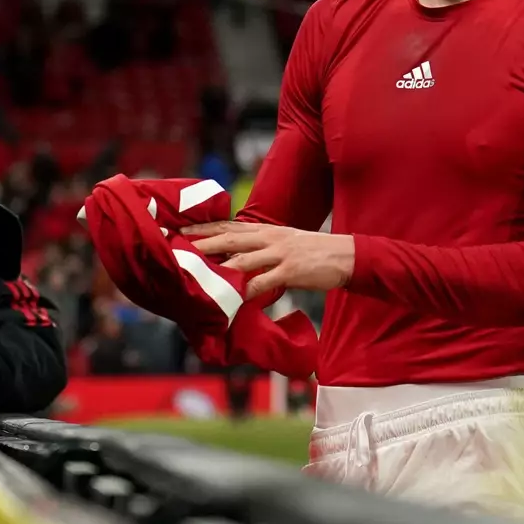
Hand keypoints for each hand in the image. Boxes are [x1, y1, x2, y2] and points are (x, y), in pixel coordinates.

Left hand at [183, 221, 354, 299]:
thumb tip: (236, 257)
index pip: (230, 225)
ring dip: (217, 267)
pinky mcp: (290, 271)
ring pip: (242, 259)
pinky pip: (262, 281)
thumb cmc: (314, 252)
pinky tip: (232, 297)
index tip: (182, 229)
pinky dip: (245, 290)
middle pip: (229, 238)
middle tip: (177, 246)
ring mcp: (280, 254)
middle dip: (202, 242)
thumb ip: (261, 247)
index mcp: (267, 230)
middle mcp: (270, 238)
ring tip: (196, 273)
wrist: (346, 256)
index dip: (205, 227)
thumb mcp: (285, 242)